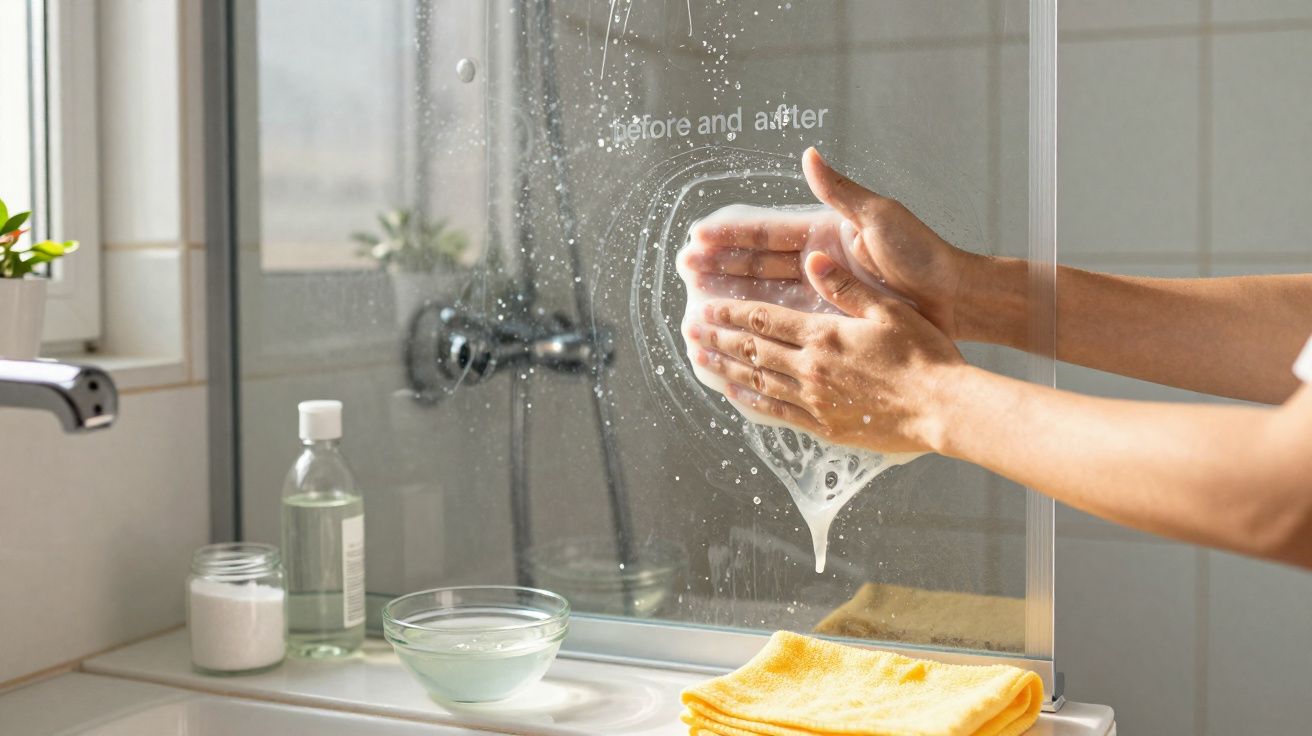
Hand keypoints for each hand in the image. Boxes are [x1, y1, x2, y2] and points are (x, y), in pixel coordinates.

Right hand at [680, 147, 976, 338]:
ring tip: (697, 302)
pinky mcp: (830, 322)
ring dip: (731, 297)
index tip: (699, 236)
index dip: (731, 235)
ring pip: (765, 295)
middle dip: (719, 265)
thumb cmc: (922, 253)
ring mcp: (822, 294)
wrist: (954, 298)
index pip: (766, 234)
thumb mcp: (879, 216)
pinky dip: (760, 327)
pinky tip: (736, 332)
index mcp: (823, 234)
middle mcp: (817, 264)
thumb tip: (808, 157)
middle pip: (757, 265)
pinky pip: (786, 325)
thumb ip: (839, 191)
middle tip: (684, 267)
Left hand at [685, 251, 964, 453]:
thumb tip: (812, 259)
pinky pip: (777, 411)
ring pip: (758, 380)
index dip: (732, 312)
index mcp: (824, 335)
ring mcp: (815, 399)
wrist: (942, 407)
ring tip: (701, 358)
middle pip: (753, 349)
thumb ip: (846, 286)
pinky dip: (751, 400)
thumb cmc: (923, 354)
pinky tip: (735, 394)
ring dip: (726, 367)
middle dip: (718, 337)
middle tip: (690, 331)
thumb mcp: (888, 309)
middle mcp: (811, 368)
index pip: (765, 319)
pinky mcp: (824, 424)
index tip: (706, 307)